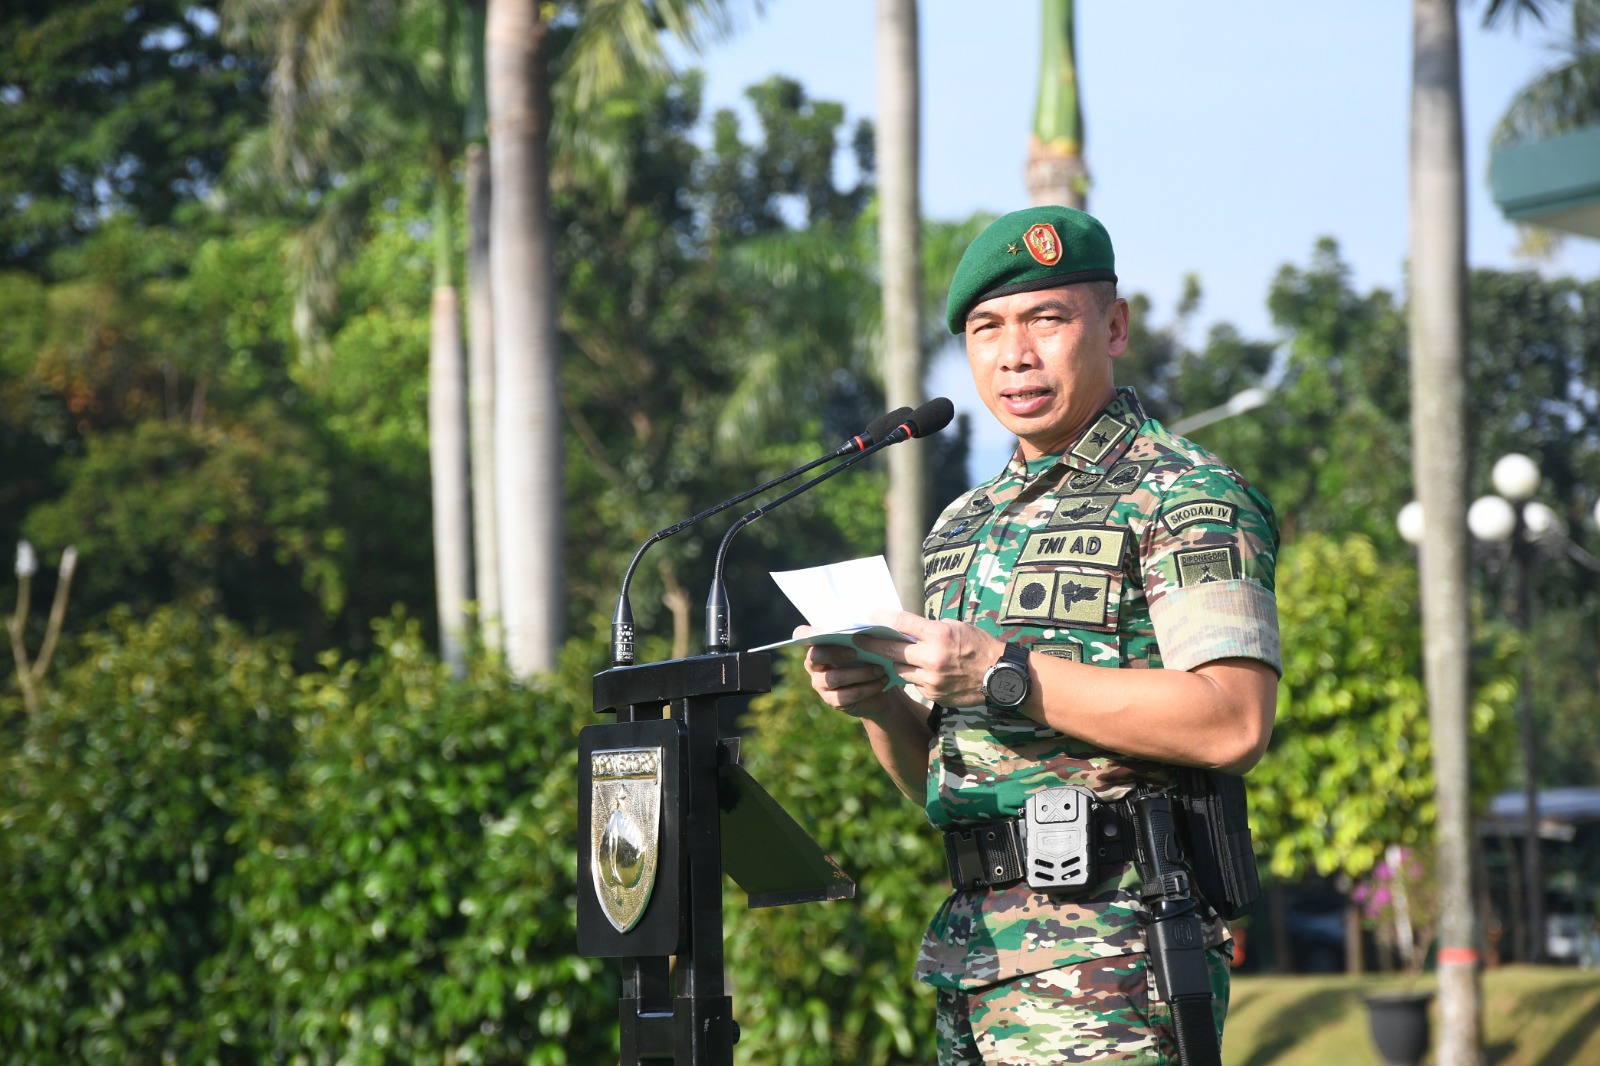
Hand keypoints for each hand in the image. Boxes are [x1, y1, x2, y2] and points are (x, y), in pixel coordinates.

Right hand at [795, 625, 892, 719]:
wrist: (878, 686)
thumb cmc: (868, 657)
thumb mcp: (863, 645)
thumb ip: (857, 636)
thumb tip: (863, 630)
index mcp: (817, 645)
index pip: (802, 635)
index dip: (811, 633)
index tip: (834, 633)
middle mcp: (813, 664)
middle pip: (815, 655)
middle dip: (836, 652)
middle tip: (856, 652)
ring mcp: (820, 684)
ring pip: (835, 677)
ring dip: (860, 673)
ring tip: (880, 669)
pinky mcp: (831, 700)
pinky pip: (847, 695)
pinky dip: (868, 688)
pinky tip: (881, 681)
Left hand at [852, 610, 1005, 707]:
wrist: (1000, 676)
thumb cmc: (978, 645)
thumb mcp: (955, 627)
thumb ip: (929, 629)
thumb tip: (905, 628)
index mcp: (939, 635)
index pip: (902, 623)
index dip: (881, 618)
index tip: (867, 617)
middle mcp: (932, 657)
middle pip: (892, 650)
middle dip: (872, 645)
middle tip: (858, 641)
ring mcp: (932, 679)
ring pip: (901, 670)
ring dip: (897, 663)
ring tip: (889, 657)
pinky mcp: (934, 695)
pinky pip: (916, 684)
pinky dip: (915, 677)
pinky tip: (920, 671)